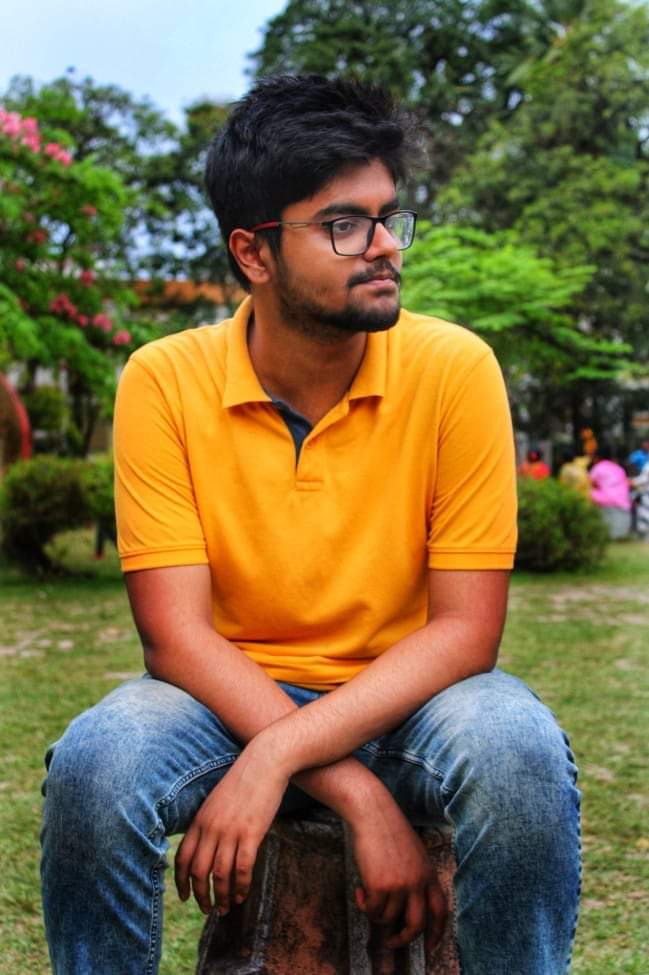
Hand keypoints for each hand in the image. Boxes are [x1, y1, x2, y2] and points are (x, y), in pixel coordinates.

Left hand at [174, 742, 287, 915]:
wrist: (264, 762)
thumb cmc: (244, 781)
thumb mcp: (217, 801)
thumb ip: (209, 822)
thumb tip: (208, 846)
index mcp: (200, 820)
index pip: (183, 858)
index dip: (181, 881)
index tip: (186, 896)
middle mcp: (211, 828)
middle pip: (198, 872)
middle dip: (201, 896)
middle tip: (209, 910)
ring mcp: (230, 831)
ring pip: (219, 875)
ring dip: (222, 897)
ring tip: (227, 908)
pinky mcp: (251, 833)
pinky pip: (243, 869)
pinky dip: (241, 886)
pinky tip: (244, 895)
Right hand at [349, 794, 446, 949]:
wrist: (373, 814)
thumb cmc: (390, 830)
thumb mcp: (414, 854)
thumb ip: (417, 877)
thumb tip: (408, 905)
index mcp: (429, 874)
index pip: (440, 911)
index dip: (437, 933)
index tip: (431, 948)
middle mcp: (418, 883)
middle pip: (417, 925)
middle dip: (404, 938)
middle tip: (393, 941)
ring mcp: (399, 885)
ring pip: (388, 918)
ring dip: (375, 913)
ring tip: (367, 897)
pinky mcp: (380, 885)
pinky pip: (371, 910)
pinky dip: (363, 905)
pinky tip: (359, 890)